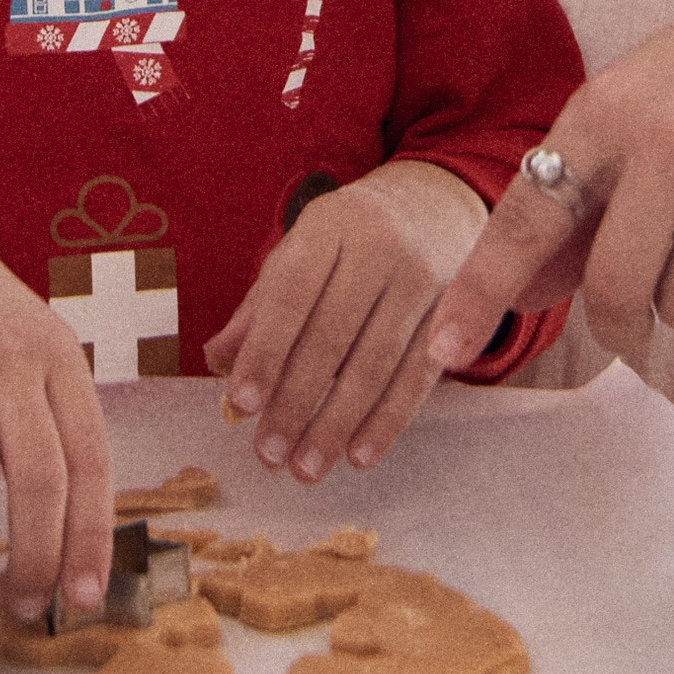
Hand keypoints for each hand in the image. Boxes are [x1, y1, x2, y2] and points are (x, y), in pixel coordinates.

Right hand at [0, 190, 113, 616]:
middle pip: (38, 477)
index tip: (84, 598)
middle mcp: (9, 354)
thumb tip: (71, 541)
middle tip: (23, 606)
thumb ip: (52, 424)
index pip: (91, 459)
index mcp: (59, 357)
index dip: (91, 535)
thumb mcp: (30, 350)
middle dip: (35, 558)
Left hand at [203, 160, 488, 482]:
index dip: (265, 350)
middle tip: (268, 453)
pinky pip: (419, 376)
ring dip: (337, 424)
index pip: (291, 292)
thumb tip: (218, 363)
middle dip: (296, 401)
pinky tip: (358, 455)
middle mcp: (380, 245)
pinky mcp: (454, 312)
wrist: (434, 206)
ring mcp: (423, 277)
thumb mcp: (300, 254)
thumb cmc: (348, 242)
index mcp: (330, 224)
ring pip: (376, 362)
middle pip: (332, 334)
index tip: (239, 403)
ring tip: (305, 468)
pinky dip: (388, 421)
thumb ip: (259, 308)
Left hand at [424, 0, 673, 374]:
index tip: (443, 351)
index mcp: (603, 111)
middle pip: (615, 288)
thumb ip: (573, 205)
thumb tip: (520, 298)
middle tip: (637, 311)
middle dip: (619, 322)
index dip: (482, 290)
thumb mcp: (626, 112)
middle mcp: (667, 139)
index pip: (527, 217)